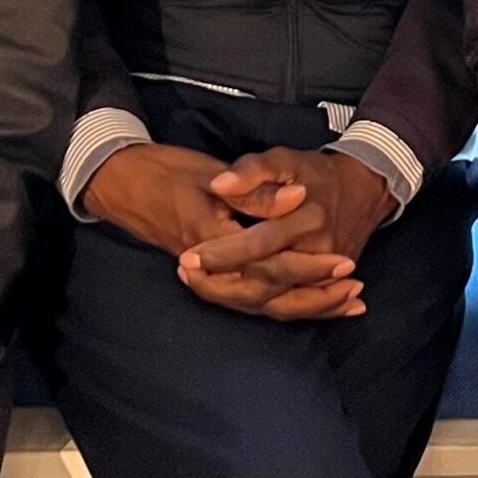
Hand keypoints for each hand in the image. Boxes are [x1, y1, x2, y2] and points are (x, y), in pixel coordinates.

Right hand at [83, 141, 361, 321]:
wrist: (123, 183)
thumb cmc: (167, 171)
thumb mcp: (213, 174)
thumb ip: (257, 190)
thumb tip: (297, 199)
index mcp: (210, 240)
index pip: (265, 265)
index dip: (307, 266)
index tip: (343, 261)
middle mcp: (209, 266)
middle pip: (267, 295)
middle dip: (314, 294)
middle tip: (354, 285)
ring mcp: (208, 274)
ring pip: (260, 305)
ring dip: (305, 306)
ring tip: (347, 302)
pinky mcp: (212, 275)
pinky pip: (250, 299)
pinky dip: (285, 303)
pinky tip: (315, 305)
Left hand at [177, 147, 390, 320]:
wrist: (365, 188)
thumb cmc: (317, 172)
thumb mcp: (286, 159)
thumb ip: (252, 171)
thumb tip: (220, 185)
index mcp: (306, 219)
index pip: (259, 244)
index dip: (224, 253)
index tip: (189, 255)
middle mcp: (318, 252)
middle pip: (267, 281)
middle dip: (222, 282)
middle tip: (185, 272)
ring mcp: (325, 273)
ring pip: (278, 301)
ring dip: (235, 297)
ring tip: (198, 284)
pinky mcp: (329, 285)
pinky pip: (293, 306)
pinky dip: (255, 306)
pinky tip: (229, 300)